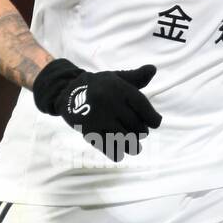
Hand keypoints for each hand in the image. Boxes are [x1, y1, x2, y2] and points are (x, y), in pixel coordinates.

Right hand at [33, 58, 161, 160]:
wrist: (68, 91)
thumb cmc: (99, 86)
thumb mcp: (116, 78)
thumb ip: (136, 77)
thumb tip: (153, 69)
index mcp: (120, 89)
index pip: (143, 107)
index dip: (153, 118)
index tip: (154, 123)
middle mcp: (111, 103)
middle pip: (136, 126)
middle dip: (140, 132)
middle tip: (139, 133)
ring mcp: (100, 118)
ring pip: (124, 139)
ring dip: (131, 145)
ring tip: (134, 147)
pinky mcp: (90, 131)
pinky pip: (108, 148)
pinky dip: (116, 153)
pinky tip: (119, 152)